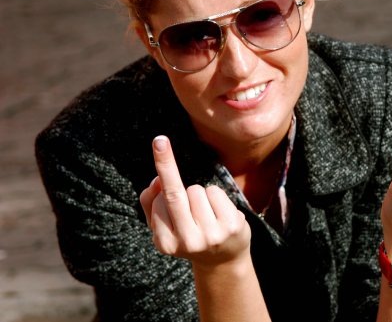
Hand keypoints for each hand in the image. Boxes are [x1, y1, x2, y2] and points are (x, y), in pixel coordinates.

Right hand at [139, 136, 250, 267]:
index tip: (157, 145)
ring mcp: (212, 236)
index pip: (158, 202)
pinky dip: (215, 196)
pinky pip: (214, 192)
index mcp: (165, 244)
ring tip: (205, 214)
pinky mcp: (231, 227)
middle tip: (159, 140)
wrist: (223, 260)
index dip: (161, 183)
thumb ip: (151, 203)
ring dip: (199, 194)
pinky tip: (218, 213)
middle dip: (165, 165)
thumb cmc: (188, 234)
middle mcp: (188, 242)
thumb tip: (157, 180)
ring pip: (197, 190)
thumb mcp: (164, 226)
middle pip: (175, 194)